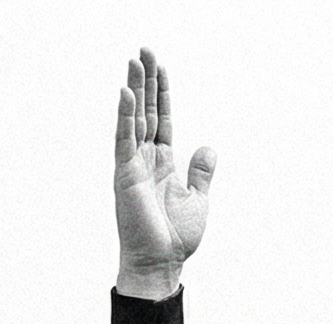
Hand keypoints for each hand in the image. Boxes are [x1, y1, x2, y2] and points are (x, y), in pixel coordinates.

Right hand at [115, 49, 214, 298]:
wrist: (161, 263)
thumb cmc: (176, 237)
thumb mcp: (198, 199)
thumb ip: (201, 172)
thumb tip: (208, 147)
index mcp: (163, 162)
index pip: (163, 118)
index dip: (163, 92)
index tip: (160, 66)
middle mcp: (146, 159)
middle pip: (147, 111)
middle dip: (146, 80)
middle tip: (143, 50)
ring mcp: (133, 165)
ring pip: (134, 118)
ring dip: (135, 89)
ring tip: (134, 60)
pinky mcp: (125, 175)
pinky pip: (124, 139)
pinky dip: (125, 116)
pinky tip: (125, 93)